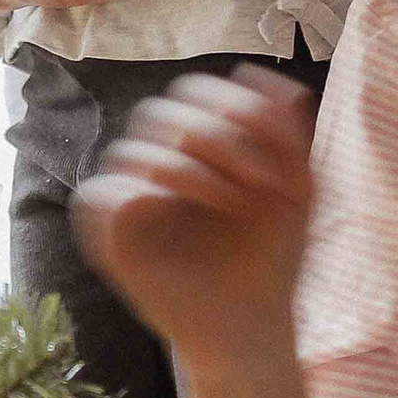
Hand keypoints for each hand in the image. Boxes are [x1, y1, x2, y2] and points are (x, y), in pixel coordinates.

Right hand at [75, 69, 316, 374]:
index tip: (280, 154)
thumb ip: (285, 128)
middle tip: (264, 180)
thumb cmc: (273, 257)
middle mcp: (159, 164)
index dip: (237, 108)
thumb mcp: (298, 186)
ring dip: (191, 169)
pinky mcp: (111, 238)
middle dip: (218, 136)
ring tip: (234, 203)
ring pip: (133, 150)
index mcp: (197, 146)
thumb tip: (253, 72)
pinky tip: (176, 211)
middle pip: (162, 111)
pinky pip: (100, 193)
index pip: (195, 91)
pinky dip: (140, 195)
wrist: (255, 325)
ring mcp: (133, 199)